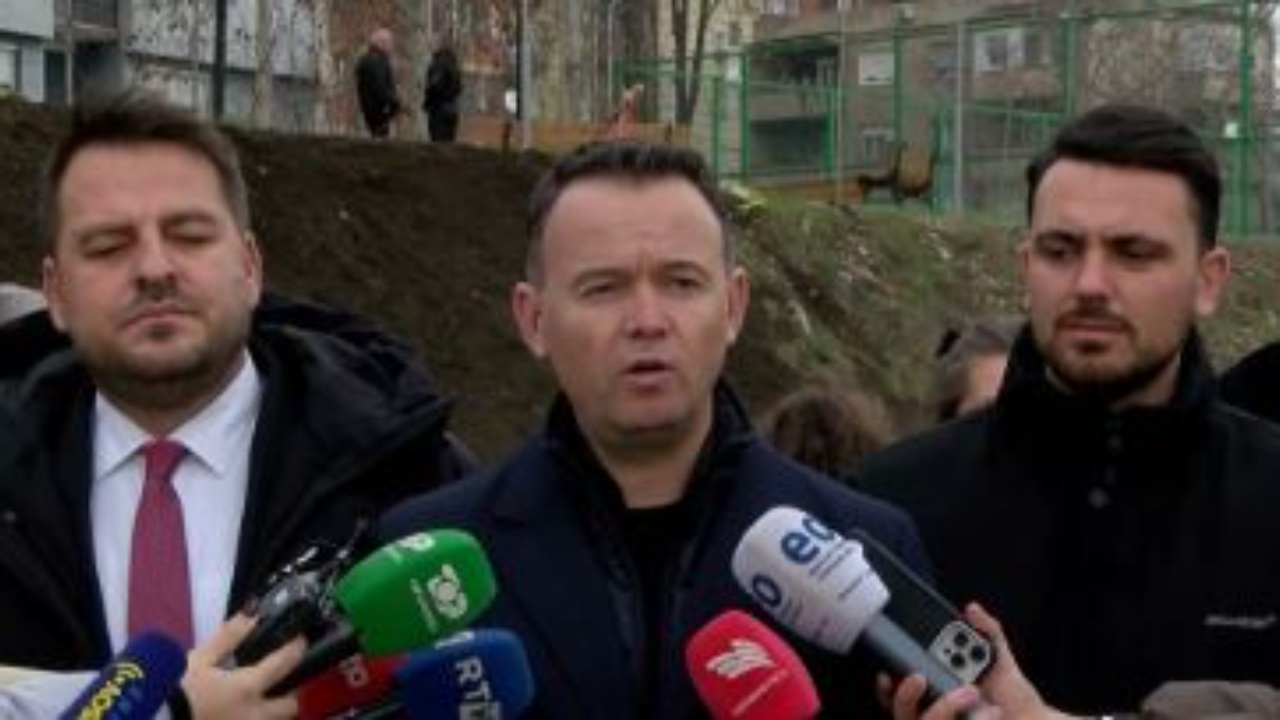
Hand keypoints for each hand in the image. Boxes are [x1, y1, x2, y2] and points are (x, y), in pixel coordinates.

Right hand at [181, 613, 304, 718]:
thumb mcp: (198, 660)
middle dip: (288, 694)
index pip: (284, 663)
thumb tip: (251, 615)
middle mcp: (253, 715)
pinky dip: (250, 718)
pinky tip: (235, 712)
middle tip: (279, 682)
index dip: (296, 648)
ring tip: (255, 702)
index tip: (298, 640)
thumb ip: (228, 637)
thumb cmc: (174, 692)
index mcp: (247, 688)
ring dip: (270, 712)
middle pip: (290, 706)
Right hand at [888, 603, 1081, 719]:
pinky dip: (977, 719)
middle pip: (903, 714)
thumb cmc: (1013, 695)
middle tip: (922, 678)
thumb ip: (987, 631)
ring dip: (945, 707)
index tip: (888, 673)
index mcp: (937, 694)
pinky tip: (993, 712)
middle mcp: (937, 717)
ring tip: (972, 692)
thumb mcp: (1000, 659)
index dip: (886, 687)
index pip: (896, 695)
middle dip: (907, 695)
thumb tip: (972, 609)